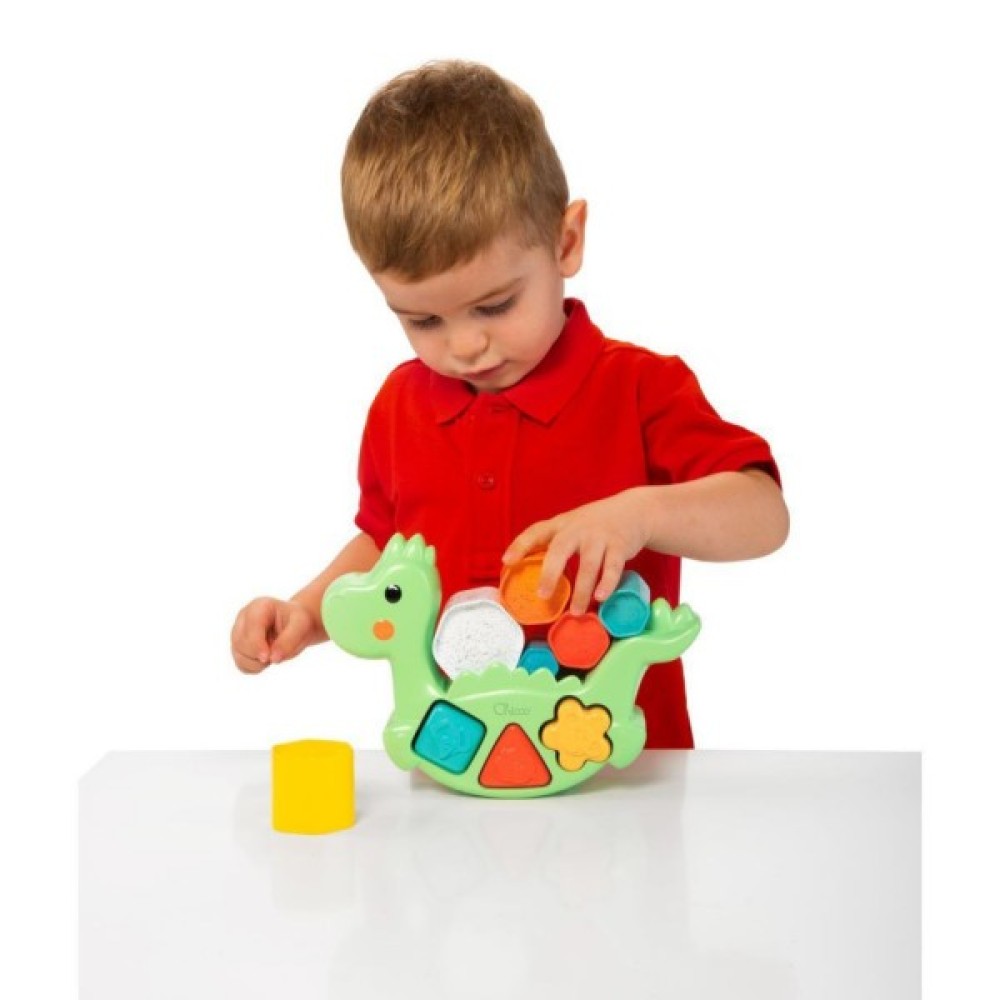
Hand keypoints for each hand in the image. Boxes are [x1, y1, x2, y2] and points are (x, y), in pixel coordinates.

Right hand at [230, 597, 318, 672]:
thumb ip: (289, 640)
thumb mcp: (301, 626)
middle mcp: (244, 618)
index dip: (256, 645)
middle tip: (277, 655)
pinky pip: (240, 664)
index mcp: (259, 607)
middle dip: (258, 655)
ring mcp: (238, 633)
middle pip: (240, 643)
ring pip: (238, 655)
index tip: (268, 658)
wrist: (295, 625)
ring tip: (273, 655)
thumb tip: (274, 658)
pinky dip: (253, 668)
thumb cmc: (298, 622)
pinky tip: (266, 661)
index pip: (250, 628)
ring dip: (257, 664)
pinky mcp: (239, 647)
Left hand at [502, 490, 651, 614]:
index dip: (520, 545)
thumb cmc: (594, 524)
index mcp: (561, 525)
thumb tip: (527, 571)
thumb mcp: (571, 526)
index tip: (507, 561)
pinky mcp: (619, 546)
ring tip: (576, 611)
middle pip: (560, 550)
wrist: (633, 511)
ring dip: (582, 590)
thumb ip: (553, 543)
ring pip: (589, 565)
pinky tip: (601, 597)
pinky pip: (613, 567)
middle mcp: (578, 529)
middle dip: (550, 573)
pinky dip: (607, 583)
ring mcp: (599, 537)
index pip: (536, 532)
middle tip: (543, 595)